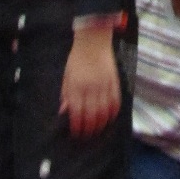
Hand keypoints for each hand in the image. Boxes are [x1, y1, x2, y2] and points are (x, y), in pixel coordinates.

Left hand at [60, 23, 119, 137]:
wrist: (94, 42)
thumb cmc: (77, 59)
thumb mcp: (66, 76)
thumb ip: (66, 94)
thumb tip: (63, 111)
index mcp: (76, 87)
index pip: (77, 113)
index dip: (77, 127)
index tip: (76, 134)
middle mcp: (90, 89)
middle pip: (91, 116)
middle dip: (89, 130)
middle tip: (87, 136)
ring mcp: (104, 86)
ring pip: (104, 112)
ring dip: (101, 125)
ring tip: (98, 131)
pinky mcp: (115, 83)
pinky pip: (116, 103)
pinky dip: (113, 114)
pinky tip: (109, 119)